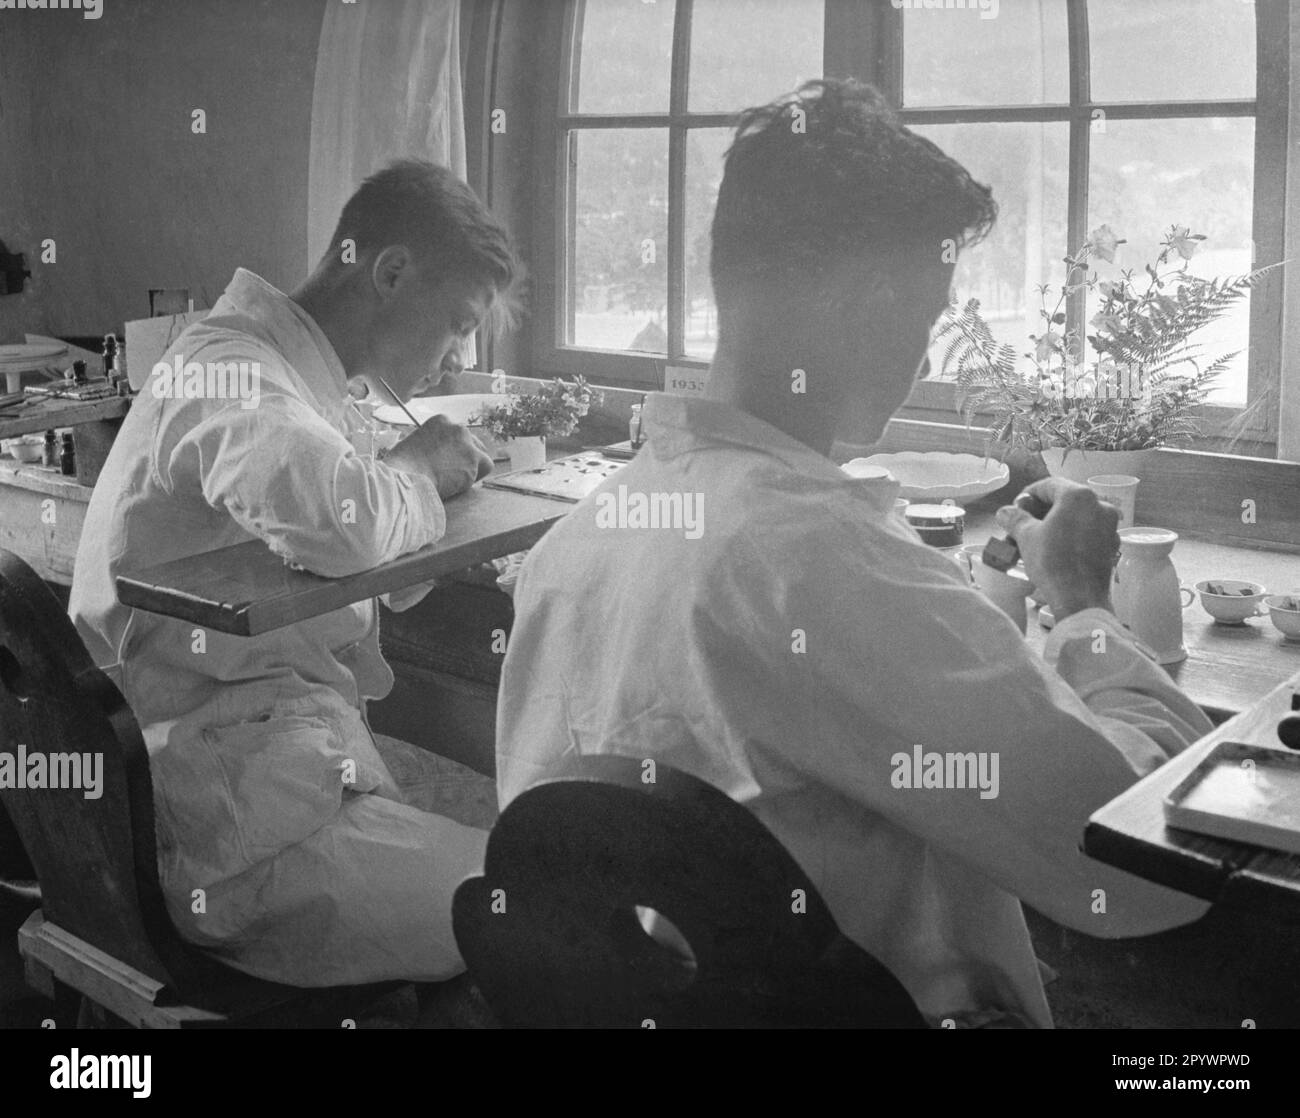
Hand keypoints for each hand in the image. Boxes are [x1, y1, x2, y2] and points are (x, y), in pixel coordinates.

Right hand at [380, 415, 492, 499]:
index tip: (445, 461)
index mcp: (441, 420)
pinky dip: (477, 477)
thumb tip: (438, 456)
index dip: (454, 450)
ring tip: (453, 479)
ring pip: (480, 456)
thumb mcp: (415, 444)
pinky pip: (486, 467)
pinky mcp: (475, 458)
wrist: (406, 477)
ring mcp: (467, 442)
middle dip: (465, 458)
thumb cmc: (403, 466)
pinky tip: (460, 483)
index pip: (458, 434)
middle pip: (472, 443)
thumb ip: (431, 444)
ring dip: (471, 468)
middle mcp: (457, 427)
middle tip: (451, 473)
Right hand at [995, 477, 1119, 621]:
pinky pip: (1088, 532)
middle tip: (1024, 523)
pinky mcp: (1112, 544)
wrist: (1079, 598)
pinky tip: (1057, 548)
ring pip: (1078, 516)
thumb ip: (1015, 518)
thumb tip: (1004, 512)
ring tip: (1039, 538)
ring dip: (1057, 523)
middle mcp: (1100, 505)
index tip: (1016, 509)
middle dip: (1043, 510)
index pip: (1049, 485)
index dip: (1028, 495)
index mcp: (1078, 496)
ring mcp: (1109, 526)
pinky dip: (1072, 535)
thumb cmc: (1052, 561)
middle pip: (1066, 499)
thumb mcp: (1026, 536)